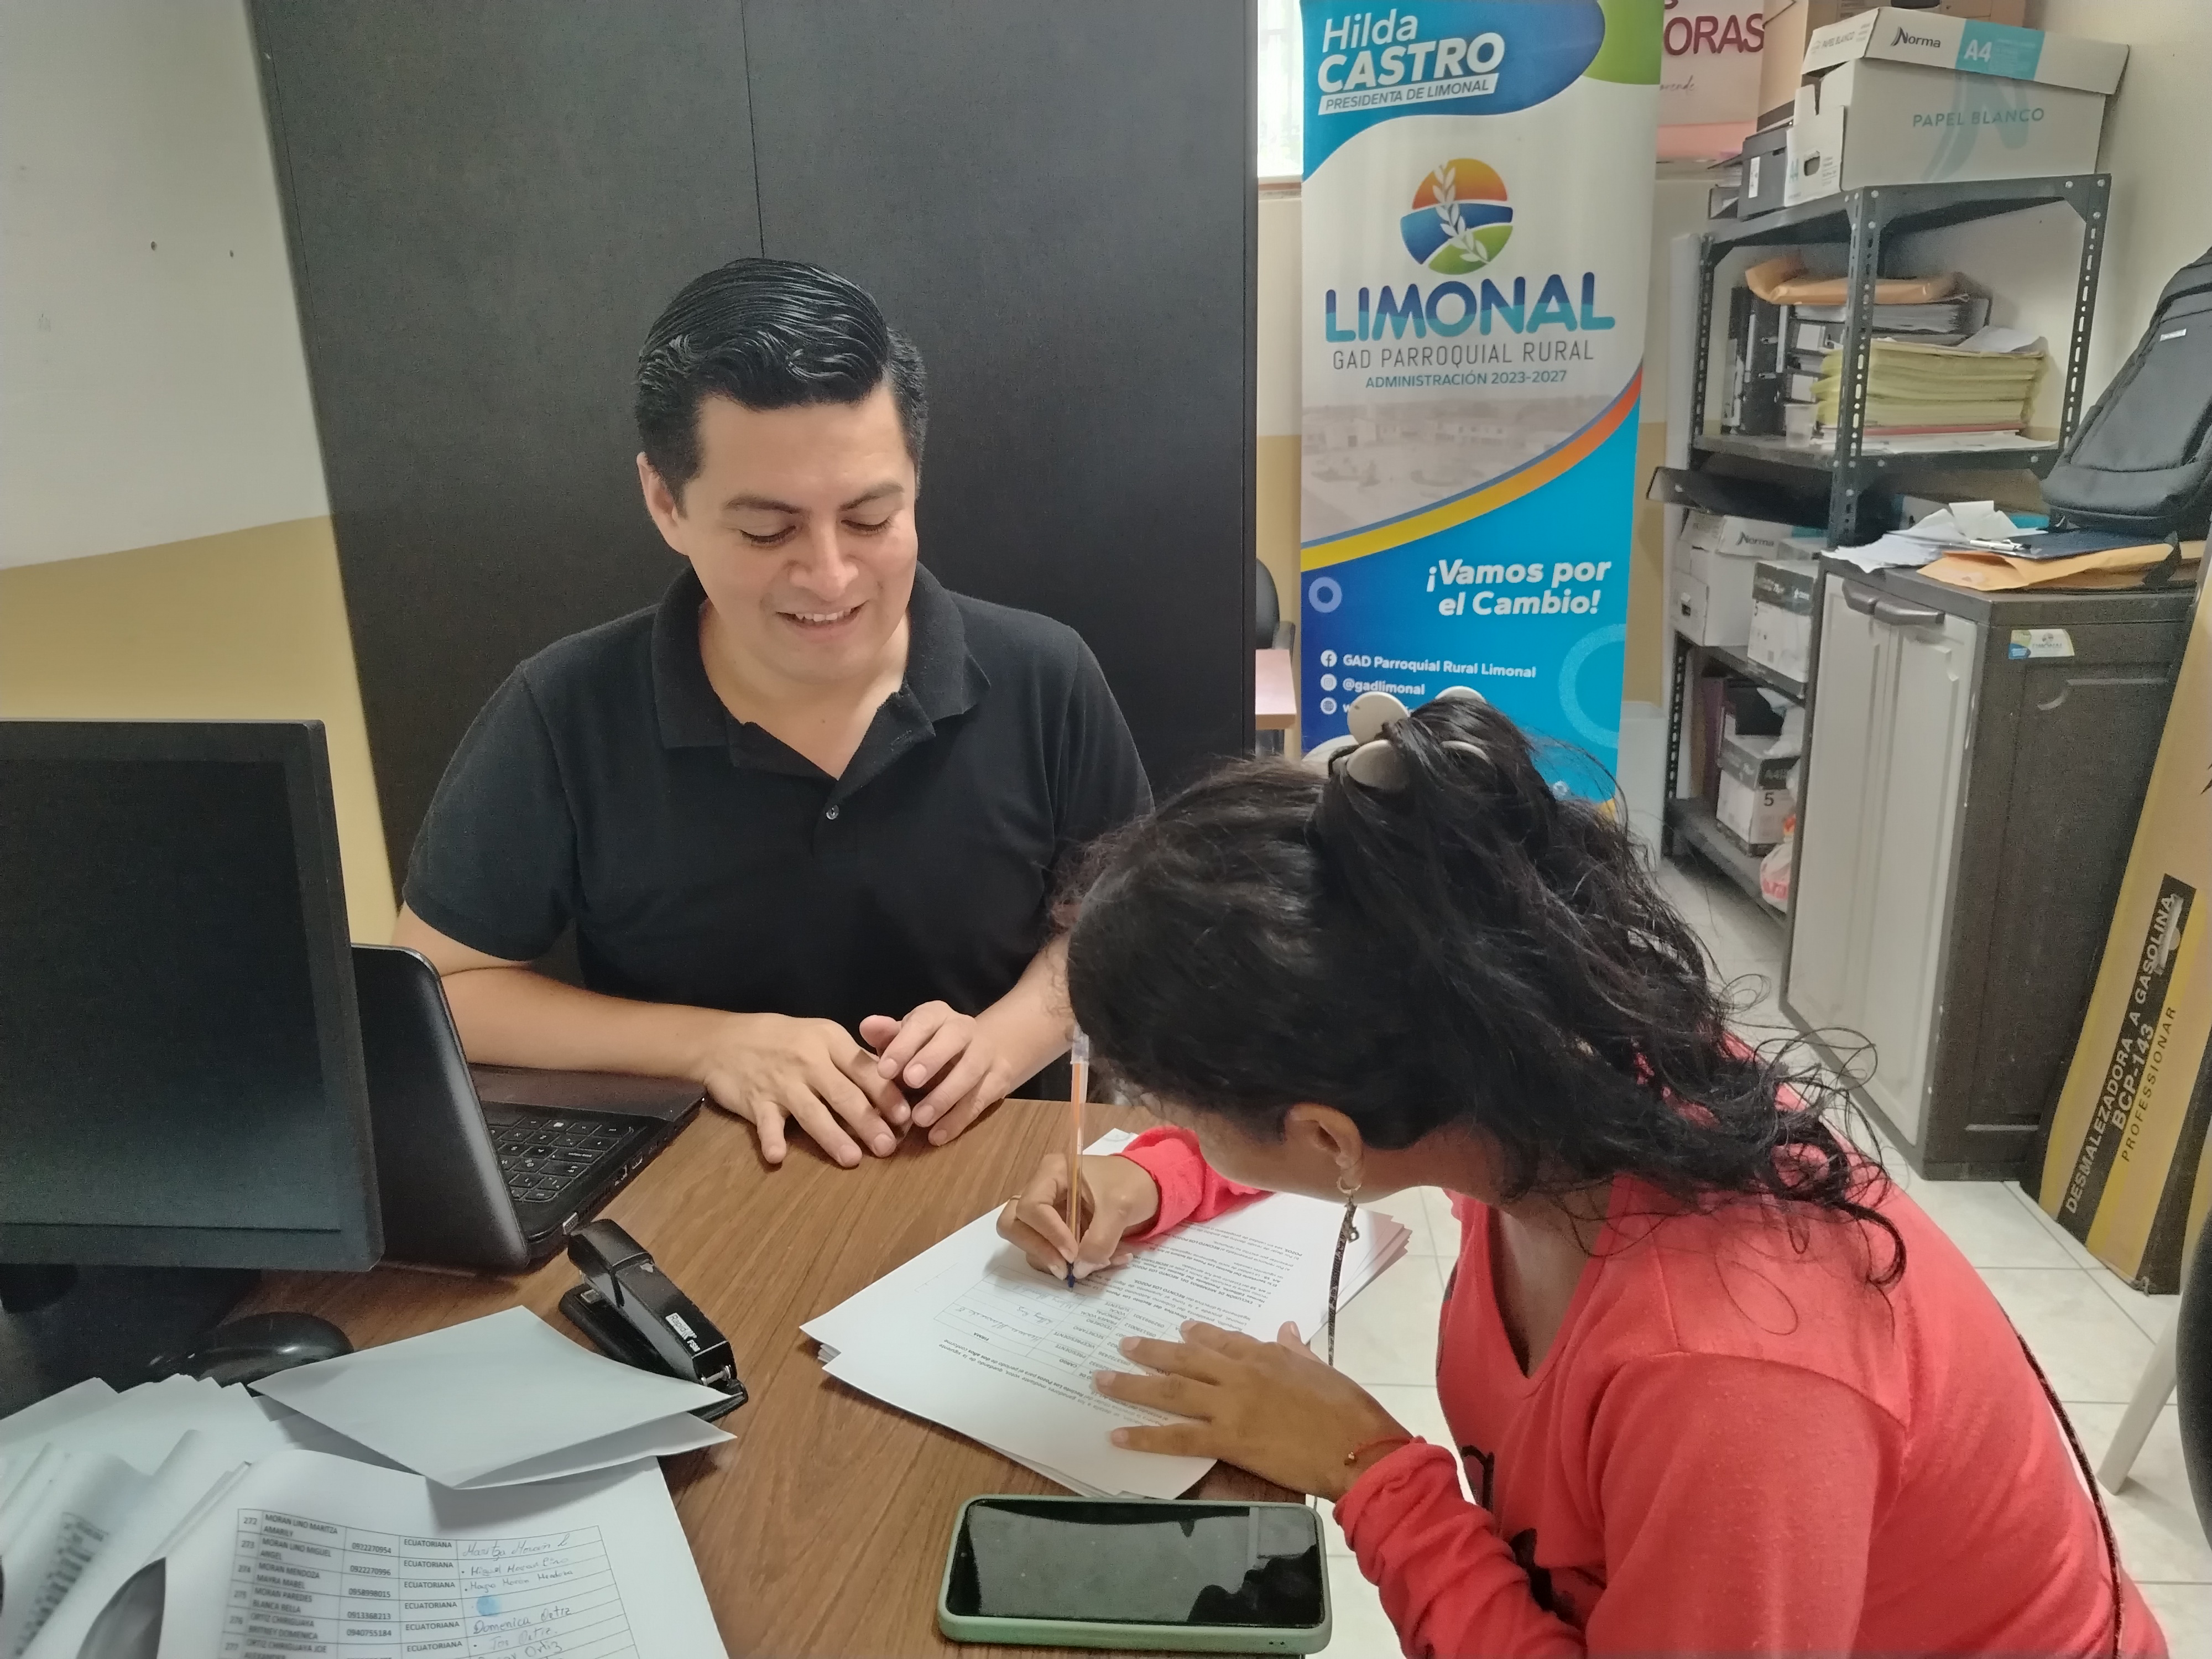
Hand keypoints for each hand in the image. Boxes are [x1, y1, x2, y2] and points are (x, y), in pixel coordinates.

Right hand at [695, 1012, 907, 1167]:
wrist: (724, 1039)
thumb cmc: (782, 1039)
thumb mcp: (820, 1036)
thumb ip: (853, 1059)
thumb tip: (893, 1082)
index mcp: (829, 1041)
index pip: (864, 1069)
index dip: (886, 1094)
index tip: (906, 1116)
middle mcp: (808, 1061)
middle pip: (843, 1094)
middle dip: (868, 1121)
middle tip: (889, 1147)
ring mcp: (781, 1082)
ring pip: (811, 1112)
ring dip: (833, 1136)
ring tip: (853, 1159)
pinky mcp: (756, 1101)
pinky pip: (765, 1123)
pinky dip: (771, 1139)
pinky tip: (778, 1157)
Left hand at [858, 1002, 1026, 1144]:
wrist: (980, 1050)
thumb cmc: (927, 1048)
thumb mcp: (905, 1040)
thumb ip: (886, 1036)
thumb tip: (867, 1025)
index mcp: (937, 1015)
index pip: (922, 1022)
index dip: (904, 1044)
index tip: (884, 1070)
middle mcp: (964, 1028)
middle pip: (954, 1038)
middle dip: (931, 1059)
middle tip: (910, 1082)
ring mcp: (985, 1053)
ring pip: (970, 1070)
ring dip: (945, 1095)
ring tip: (920, 1119)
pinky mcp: (998, 1079)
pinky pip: (980, 1100)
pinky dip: (958, 1119)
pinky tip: (937, 1135)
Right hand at [997, 1153, 1160, 1279]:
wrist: (1150, 1187)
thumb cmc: (1133, 1185)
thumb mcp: (1120, 1208)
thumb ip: (1100, 1240)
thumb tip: (1079, 1270)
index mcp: (1052, 1173)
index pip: (1031, 1207)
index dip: (1049, 1233)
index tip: (1073, 1253)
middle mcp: (1041, 1190)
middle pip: (1014, 1224)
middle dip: (1038, 1249)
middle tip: (1065, 1269)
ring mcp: (1046, 1212)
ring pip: (1029, 1243)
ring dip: (1055, 1260)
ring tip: (1093, 1264)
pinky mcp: (1055, 1230)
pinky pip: (1049, 1252)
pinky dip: (1067, 1263)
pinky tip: (1100, 1262)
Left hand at [1097, 1321, 1411, 1500]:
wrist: (1358, 1446)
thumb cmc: (1348, 1410)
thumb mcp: (1324, 1369)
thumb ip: (1298, 1349)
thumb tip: (1287, 1328)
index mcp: (1267, 1355)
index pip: (1225, 1339)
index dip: (1200, 1333)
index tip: (1182, 1328)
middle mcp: (1241, 1374)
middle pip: (1186, 1358)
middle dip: (1152, 1351)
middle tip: (1124, 1345)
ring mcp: (1230, 1405)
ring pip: (1171, 1390)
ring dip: (1133, 1384)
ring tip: (1103, 1380)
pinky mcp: (1228, 1439)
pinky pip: (1177, 1437)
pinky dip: (1144, 1436)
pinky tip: (1117, 1435)